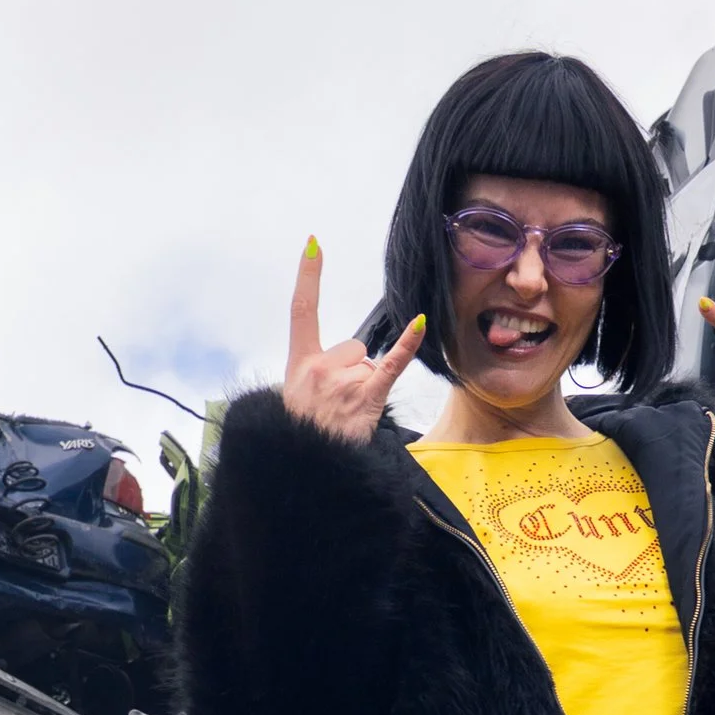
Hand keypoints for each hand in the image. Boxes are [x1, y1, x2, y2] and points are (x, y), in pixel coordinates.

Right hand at [282, 237, 426, 443]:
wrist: (306, 471)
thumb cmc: (303, 438)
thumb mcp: (294, 402)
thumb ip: (317, 374)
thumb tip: (354, 361)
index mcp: (299, 365)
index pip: (302, 310)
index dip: (308, 275)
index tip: (315, 244)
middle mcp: (318, 368)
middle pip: (353, 347)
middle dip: (352, 372)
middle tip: (338, 406)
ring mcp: (343, 383)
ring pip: (368, 365)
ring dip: (365, 388)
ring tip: (349, 417)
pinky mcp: (367, 398)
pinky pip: (391, 366)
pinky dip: (407, 346)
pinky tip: (420, 323)